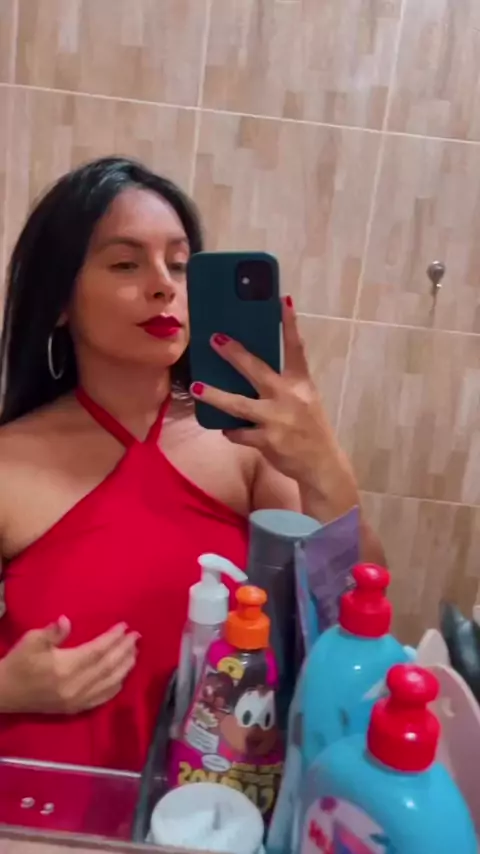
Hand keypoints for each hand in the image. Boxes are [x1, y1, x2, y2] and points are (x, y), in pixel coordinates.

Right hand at [0, 616, 138, 714]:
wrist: (5, 693)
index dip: (113, 638)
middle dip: (124, 651)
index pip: (97, 651)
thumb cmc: (18, 663)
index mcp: (65, 667)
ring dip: (124, 667)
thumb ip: (52, 631)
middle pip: (108, 667)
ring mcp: (76, 700)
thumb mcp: (31, 641)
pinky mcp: (74, 709)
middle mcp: (75, 686)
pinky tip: (122, 677)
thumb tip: (67, 620)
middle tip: (137, 637)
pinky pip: (101, 699)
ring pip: (109, 683)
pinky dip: (115, 687)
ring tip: (135, 652)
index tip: (125, 627)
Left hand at [190, 296, 357, 499]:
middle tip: (214, 338)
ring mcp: (276, 419)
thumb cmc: (309, 428)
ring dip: (215, 395)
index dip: (289, 323)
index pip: (296, 348)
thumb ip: (284, 384)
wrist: (321, 465)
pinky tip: (227, 429)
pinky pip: (238, 432)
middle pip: (257, 369)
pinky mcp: (266, 440)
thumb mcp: (305, 400)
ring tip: (196, 387)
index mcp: (301, 383)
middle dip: (234, 354)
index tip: (282, 299)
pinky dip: (231, 430)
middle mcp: (289, 397)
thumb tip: (250, 367)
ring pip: (238, 404)